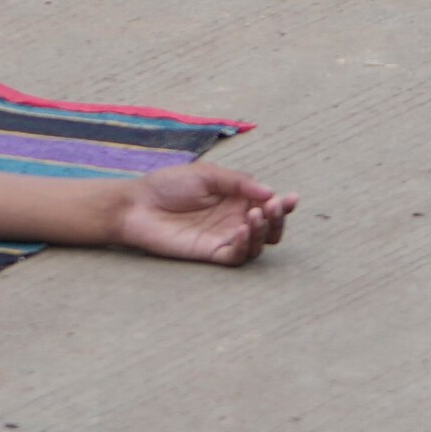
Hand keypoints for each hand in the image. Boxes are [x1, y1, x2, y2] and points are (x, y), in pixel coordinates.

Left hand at [106, 156, 295, 264]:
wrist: (138, 205)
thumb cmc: (169, 185)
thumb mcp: (207, 174)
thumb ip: (238, 182)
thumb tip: (270, 192)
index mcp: (236, 198)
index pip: (268, 204)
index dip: (283, 204)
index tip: (292, 198)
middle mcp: (234, 219)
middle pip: (270, 228)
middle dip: (278, 219)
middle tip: (273, 207)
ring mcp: (224, 237)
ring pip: (258, 244)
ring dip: (264, 231)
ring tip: (255, 215)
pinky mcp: (211, 253)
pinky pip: (237, 257)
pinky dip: (245, 246)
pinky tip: (242, 231)